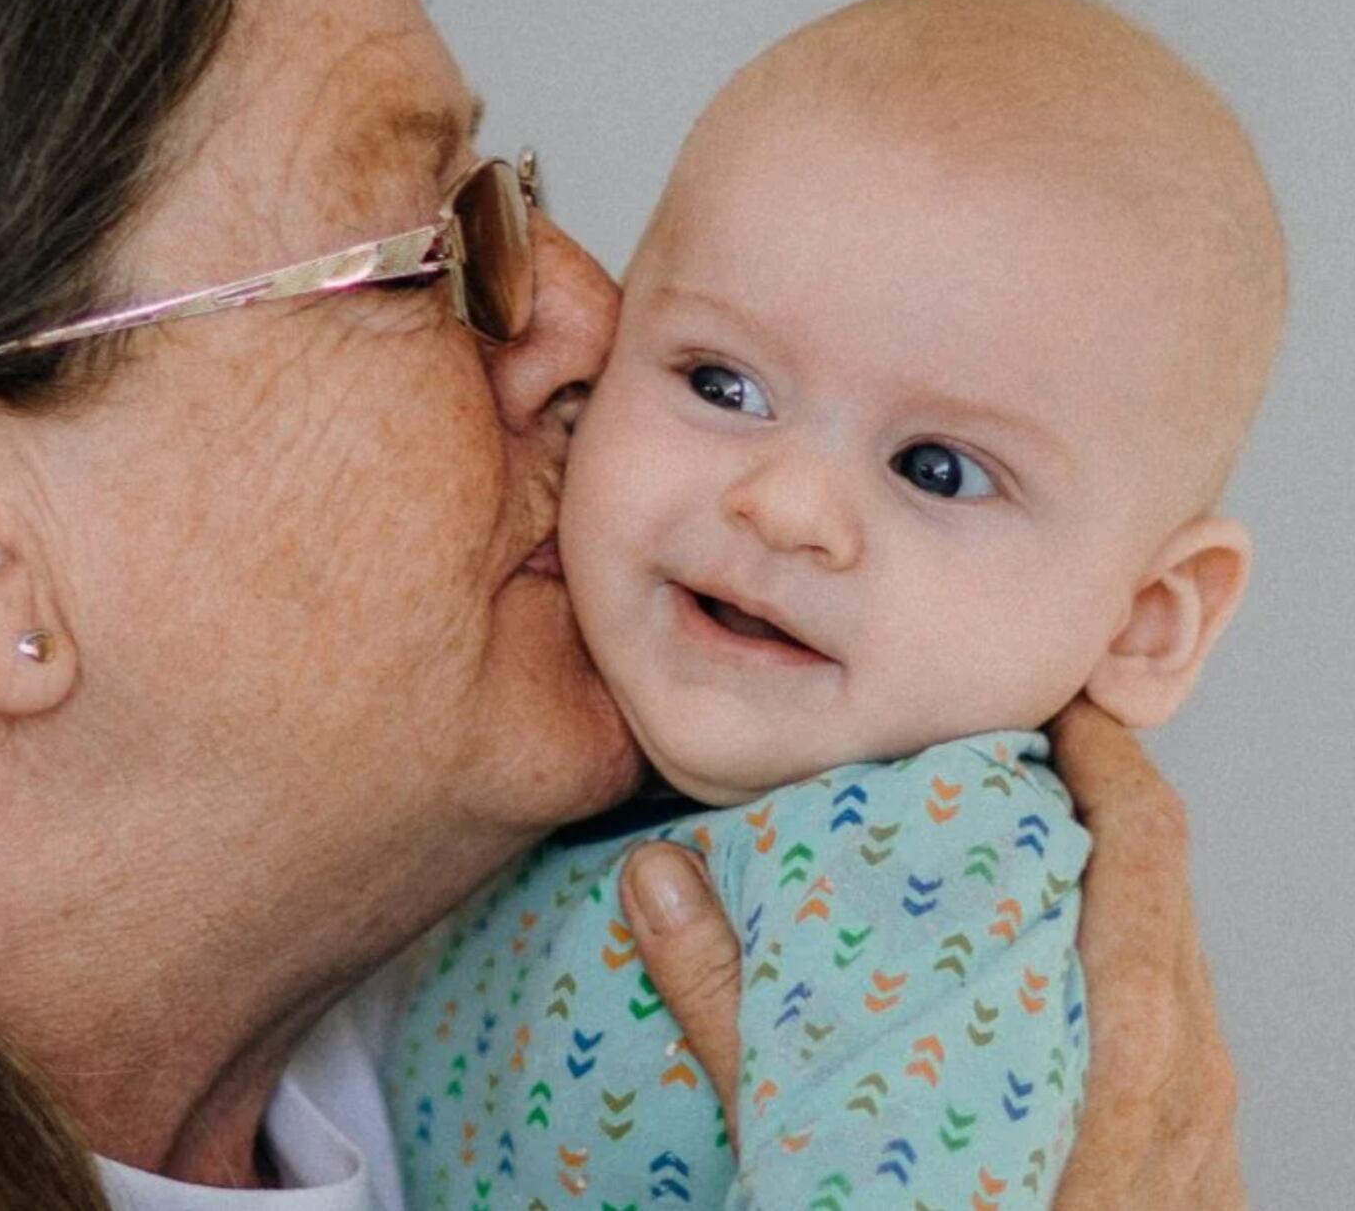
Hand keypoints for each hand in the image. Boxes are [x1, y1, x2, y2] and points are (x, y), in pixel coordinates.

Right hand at [622, 699, 1245, 1207]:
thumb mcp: (822, 1160)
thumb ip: (735, 1016)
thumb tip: (659, 883)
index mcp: (1130, 1036)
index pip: (1143, 834)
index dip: (1098, 745)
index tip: (1042, 698)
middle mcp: (1187, 1068)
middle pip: (1159, 883)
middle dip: (1084, 809)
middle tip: (995, 767)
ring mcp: (1201, 1129)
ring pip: (1168, 961)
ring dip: (1097, 895)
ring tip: (1003, 868)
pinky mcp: (1189, 1174)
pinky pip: (1169, 1034)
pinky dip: (1108, 977)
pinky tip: (1027, 1000)